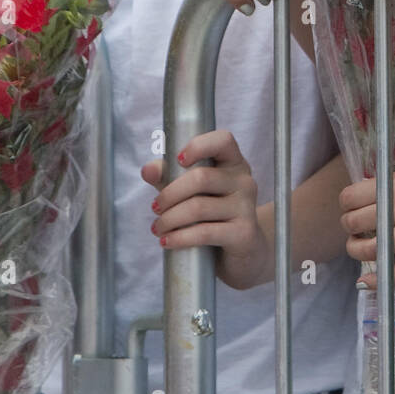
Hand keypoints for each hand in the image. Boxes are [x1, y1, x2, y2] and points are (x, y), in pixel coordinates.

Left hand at [141, 131, 269, 291]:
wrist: (243, 253)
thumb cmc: (214, 216)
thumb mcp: (191, 193)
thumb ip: (169, 177)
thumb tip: (148, 170)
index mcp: (233, 164)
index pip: (223, 140)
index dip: (199, 145)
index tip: (178, 160)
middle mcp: (244, 181)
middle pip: (200, 178)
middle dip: (169, 194)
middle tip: (155, 207)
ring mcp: (246, 207)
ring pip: (198, 207)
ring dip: (169, 220)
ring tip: (158, 228)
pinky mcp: (243, 233)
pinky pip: (204, 232)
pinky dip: (179, 238)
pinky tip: (167, 241)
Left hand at [338, 159, 394, 287]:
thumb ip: (393, 185)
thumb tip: (368, 196)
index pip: (350, 197)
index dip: (345, 203)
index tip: (351, 206)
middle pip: (354, 223)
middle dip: (349, 227)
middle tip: (356, 227)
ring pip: (369, 251)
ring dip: (357, 251)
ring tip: (361, 248)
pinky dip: (376, 281)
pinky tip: (365, 282)